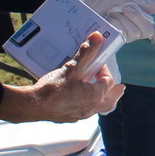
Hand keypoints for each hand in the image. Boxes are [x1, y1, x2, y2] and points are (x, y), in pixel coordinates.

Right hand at [0, 31, 124, 122]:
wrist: (33, 105)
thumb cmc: (54, 88)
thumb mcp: (72, 68)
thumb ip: (86, 53)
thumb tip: (97, 37)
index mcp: (96, 96)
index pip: (108, 81)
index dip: (104, 71)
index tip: (97, 65)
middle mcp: (91, 108)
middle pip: (109, 101)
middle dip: (114, 92)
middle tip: (120, 88)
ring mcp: (80, 115)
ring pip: (98, 108)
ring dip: (102, 100)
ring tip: (102, 94)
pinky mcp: (70, 118)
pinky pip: (85, 112)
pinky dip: (88, 105)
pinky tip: (81, 101)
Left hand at [76, 0, 154, 42]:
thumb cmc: (102, 1)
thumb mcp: (126, 0)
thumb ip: (148, 4)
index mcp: (134, 26)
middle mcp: (126, 34)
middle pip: (143, 29)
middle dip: (135, 15)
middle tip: (121, 8)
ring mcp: (113, 39)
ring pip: (130, 32)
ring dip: (122, 19)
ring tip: (110, 12)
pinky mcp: (100, 43)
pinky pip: (113, 39)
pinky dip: (115, 30)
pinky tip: (110, 23)